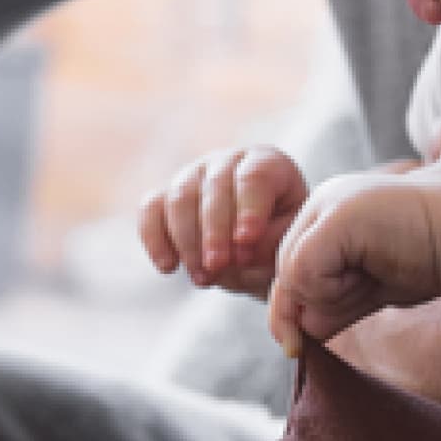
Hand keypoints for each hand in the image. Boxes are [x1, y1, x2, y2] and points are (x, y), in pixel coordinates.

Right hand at [137, 144, 307, 297]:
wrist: (259, 255)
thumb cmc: (281, 243)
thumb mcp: (290, 243)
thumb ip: (272, 242)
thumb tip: (240, 248)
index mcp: (267, 163)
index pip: (254, 177)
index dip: (248, 208)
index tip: (246, 240)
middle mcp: (227, 162)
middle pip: (214, 187)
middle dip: (214, 230)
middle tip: (218, 265)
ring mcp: (193, 176)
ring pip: (180, 198)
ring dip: (188, 241)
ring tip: (203, 278)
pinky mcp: (165, 197)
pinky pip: (150, 210)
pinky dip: (155, 239)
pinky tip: (168, 267)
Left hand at [268, 170, 440, 353]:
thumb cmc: (435, 258)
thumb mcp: (374, 289)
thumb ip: (336, 306)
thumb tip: (302, 331)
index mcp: (328, 214)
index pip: (291, 268)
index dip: (293, 309)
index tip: (295, 346)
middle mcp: (320, 202)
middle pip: (285, 273)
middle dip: (318, 303)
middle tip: (366, 290)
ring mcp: (325, 205)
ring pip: (290, 274)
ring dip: (330, 296)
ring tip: (374, 276)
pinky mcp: (334, 218)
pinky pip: (302, 271)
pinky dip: (329, 289)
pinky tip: (368, 274)